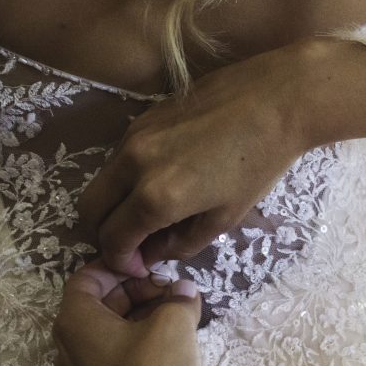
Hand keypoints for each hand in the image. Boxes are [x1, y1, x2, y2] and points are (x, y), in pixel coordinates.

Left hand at [52, 259, 202, 365]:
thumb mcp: (174, 326)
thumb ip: (179, 299)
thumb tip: (184, 290)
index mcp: (74, 322)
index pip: (88, 276)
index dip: (122, 266)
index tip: (154, 268)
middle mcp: (67, 347)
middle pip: (99, 303)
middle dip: (137, 292)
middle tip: (173, 294)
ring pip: (108, 332)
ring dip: (141, 319)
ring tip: (178, 319)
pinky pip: (113, 358)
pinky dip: (138, 345)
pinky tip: (170, 350)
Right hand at [77, 42, 313, 276]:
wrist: (276, 100)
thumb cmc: (259, 164)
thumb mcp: (225, 218)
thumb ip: (181, 244)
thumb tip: (152, 254)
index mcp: (156, 196)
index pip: (113, 239)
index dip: (119, 261)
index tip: (136, 266)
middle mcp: (133, 165)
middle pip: (89, 210)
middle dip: (104, 234)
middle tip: (133, 243)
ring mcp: (133, 136)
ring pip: (101, 181)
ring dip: (114, 205)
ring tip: (149, 214)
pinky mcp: (141, 117)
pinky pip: (117, 158)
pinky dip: (125, 179)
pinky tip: (159, 181)